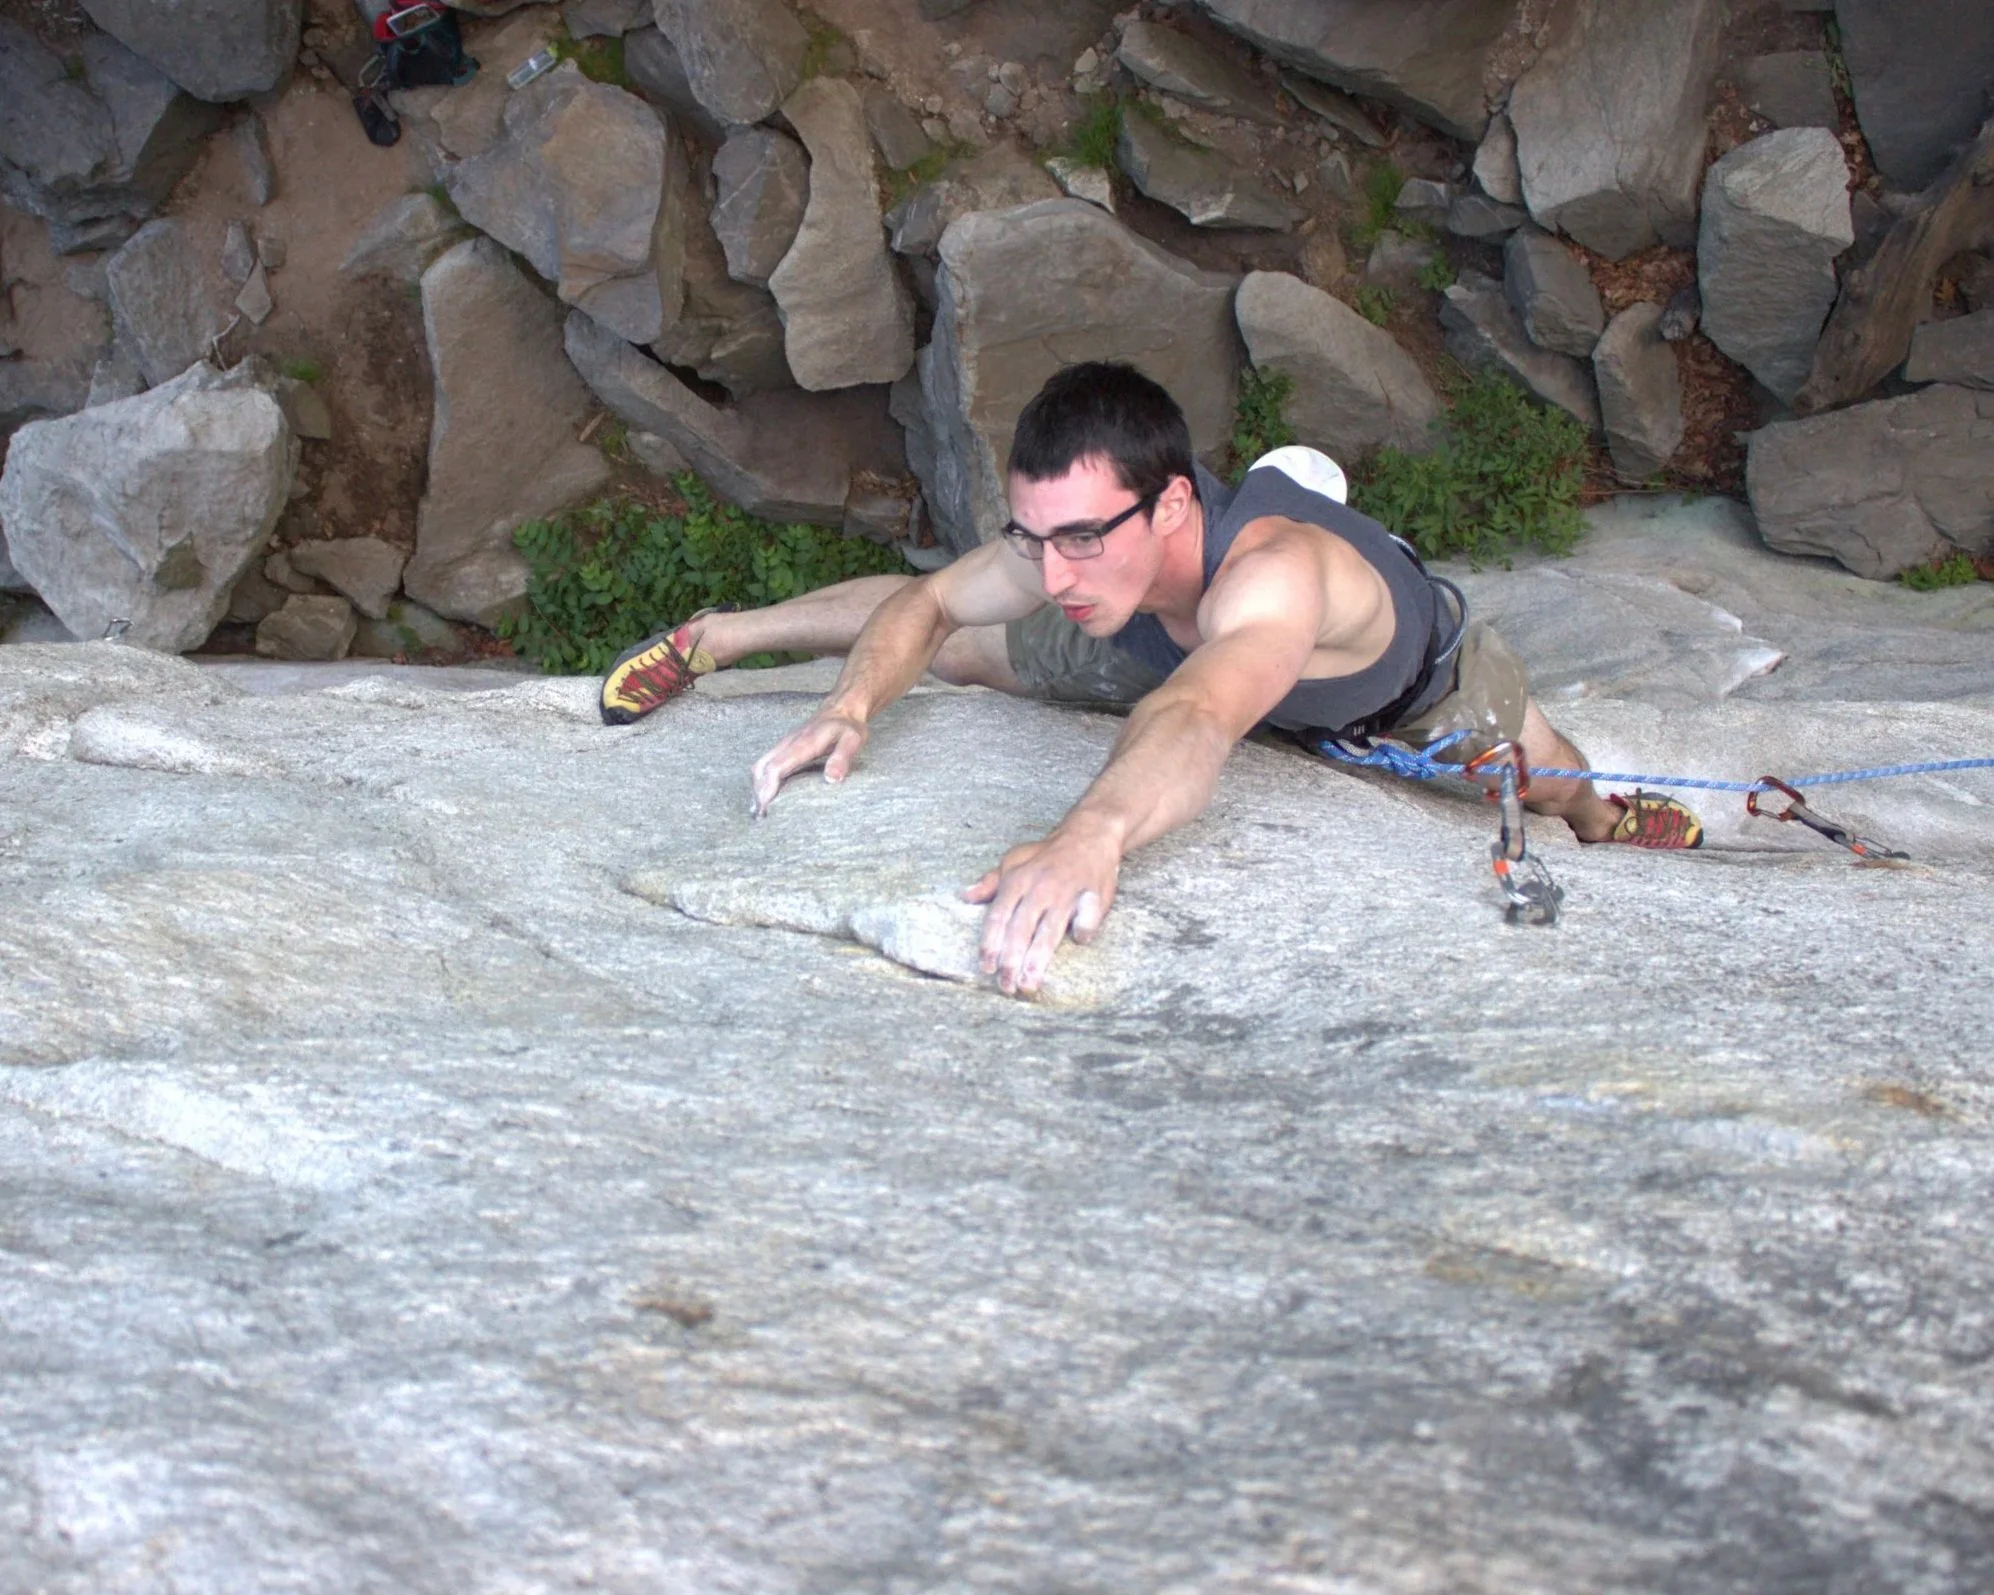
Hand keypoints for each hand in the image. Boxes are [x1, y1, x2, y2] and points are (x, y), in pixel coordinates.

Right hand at [749, 710, 867, 816]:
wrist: (842, 708)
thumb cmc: (848, 727)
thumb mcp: (852, 740)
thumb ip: (842, 758)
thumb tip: (831, 779)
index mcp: (802, 744)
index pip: (776, 768)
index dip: (768, 789)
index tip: (765, 809)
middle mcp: (788, 743)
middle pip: (761, 768)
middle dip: (757, 792)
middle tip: (761, 816)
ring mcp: (785, 744)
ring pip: (760, 765)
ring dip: (756, 786)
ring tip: (759, 810)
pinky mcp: (786, 747)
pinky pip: (766, 763)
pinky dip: (761, 780)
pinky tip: (765, 794)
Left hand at [961, 822, 1120, 996]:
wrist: (1090, 833)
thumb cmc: (1048, 854)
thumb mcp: (1015, 860)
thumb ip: (991, 882)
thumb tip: (966, 896)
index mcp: (1018, 879)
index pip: (998, 917)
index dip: (990, 944)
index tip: (986, 967)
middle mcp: (1040, 888)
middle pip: (1020, 929)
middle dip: (1011, 961)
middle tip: (1006, 986)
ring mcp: (1067, 893)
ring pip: (1049, 932)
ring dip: (1037, 960)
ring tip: (1029, 983)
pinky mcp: (1093, 896)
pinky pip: (1087, 920)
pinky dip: (1082, 932)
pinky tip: (1078, 942)